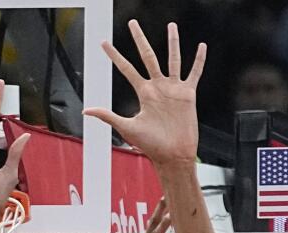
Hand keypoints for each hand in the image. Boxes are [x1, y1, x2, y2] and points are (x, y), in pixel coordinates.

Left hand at [84, 21, 205, 165]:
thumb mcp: (127, 128)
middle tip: (132, 22)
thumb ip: (107, 116)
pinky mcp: (188, 94)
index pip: (126, 69)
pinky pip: (194, 73)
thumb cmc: (151, 145)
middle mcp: (157, 87)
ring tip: (171, 25)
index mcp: (143, 93)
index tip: (103, 43)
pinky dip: (199, 60)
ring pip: (173, 59)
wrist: (173, 155)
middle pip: (147, 56)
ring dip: (172, 42)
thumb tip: (86, 110)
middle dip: (139, 39)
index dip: (114, 56)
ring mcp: (173, 89)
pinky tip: (201, 46)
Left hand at [130, 198, 182, 232]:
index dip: (164, 225)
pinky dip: (160, 219)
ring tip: (168, 197)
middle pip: (152, 225)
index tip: (172, 214)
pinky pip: (153, 229)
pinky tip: (166, 210)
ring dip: (159, 211)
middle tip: (168, 196)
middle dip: (160, 210)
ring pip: (151, 225)